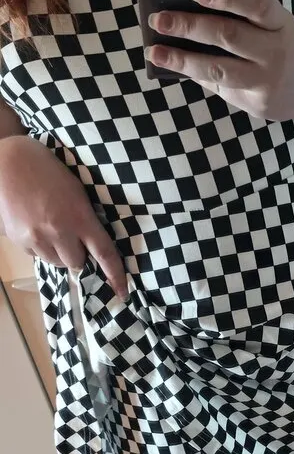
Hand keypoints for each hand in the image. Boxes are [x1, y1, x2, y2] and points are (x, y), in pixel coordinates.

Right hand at [0, 137, 127, 298]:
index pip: (104, 253)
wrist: (7, 162)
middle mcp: (58, 232)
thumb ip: (85, 218)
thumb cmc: (48, 170)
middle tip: (73, 237)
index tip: (123, 292)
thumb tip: (91, 245)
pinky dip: (41, 247)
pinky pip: (37, 255)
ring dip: (59, 253)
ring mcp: (36, 238)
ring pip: (56, 262)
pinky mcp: (18, 240)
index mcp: (79, 217)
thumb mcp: (77, 191)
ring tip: (52, 229)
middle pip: (77, 263)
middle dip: (79, 255)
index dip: (115, 275)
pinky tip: (36, 226)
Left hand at [146, 0, 293, 121]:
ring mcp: (268, 82)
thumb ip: (245, 18)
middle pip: (229, 36)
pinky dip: (199, 77)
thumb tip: (193, 10)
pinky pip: (222, 89)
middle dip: (189, 26)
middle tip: (159, 20)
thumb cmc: (286, 46)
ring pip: (219, 70)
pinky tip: (180, 69)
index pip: (256, 5)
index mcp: (281, 24)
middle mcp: (277, 53)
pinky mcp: (259, 105)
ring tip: (156, 53)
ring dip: (183, 60)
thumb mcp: (276, 24)